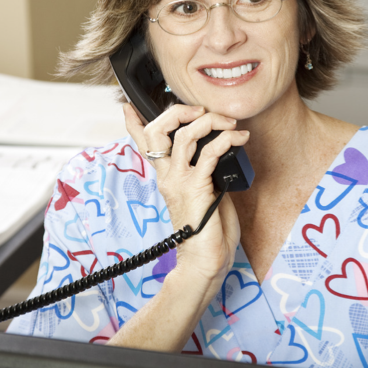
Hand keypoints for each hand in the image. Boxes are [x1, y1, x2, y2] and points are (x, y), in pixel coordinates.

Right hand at [123, 103, 248, 288]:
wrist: (205, 260)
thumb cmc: (209, 231)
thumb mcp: (205, 193)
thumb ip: (203, 171)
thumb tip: (218, 153)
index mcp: (167, 177)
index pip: (144, 145)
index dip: (133, 123)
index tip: (128, 107)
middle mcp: (168, 176)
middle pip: (157, 131)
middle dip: (179, 112)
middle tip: (202, 110)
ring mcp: (179, 181)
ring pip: (184, 136)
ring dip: (210, 121)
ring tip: (229, 123)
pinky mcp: (196, 187)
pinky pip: (209, 153)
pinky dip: (227, 139)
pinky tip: (239, 138)